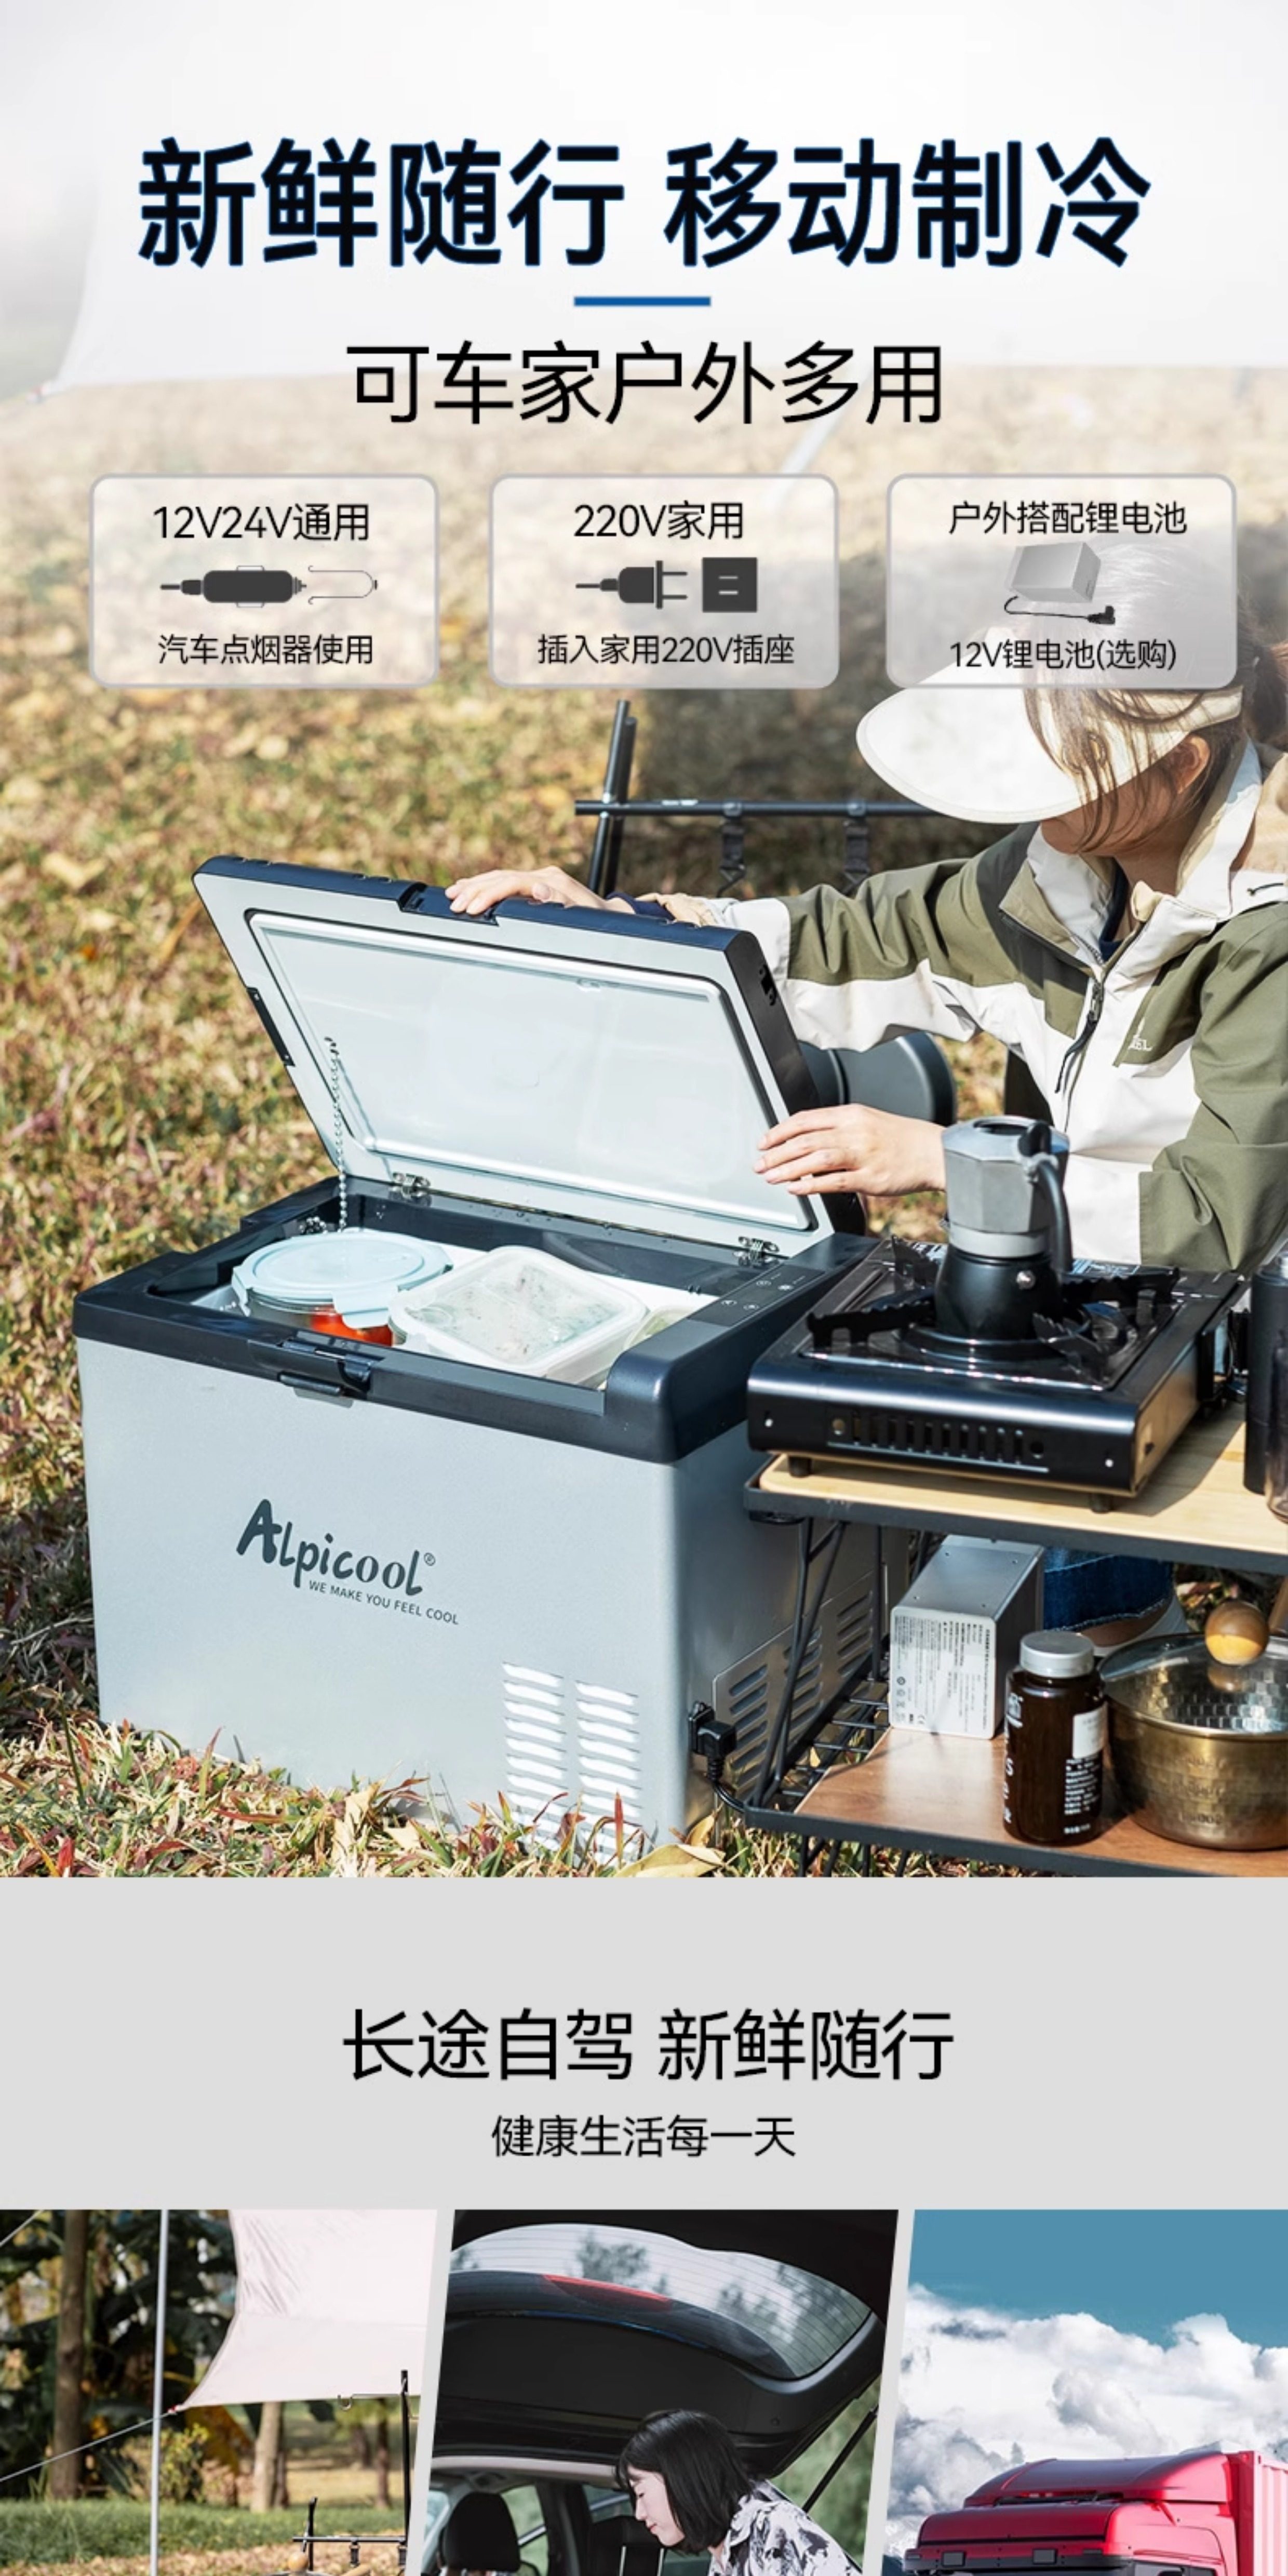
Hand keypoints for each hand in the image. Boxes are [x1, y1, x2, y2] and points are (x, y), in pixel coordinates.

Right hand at [446, 865, 621, 915]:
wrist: (610, 915)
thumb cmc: (597, 919)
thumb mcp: (583, 913)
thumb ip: (560, 900)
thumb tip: (537, 888)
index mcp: (551, 881)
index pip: (512, 882)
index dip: (490, 894)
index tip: (473, 907)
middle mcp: (544, 875)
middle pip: (501, 876)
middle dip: (475, 889)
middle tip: (454, 903)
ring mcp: (540, 878)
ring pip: (501, 876)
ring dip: (476, 885)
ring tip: (453, 894)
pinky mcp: (537, 884)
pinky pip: (506, 881)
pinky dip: (486, 884)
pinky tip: (471, 888)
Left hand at [756, 1105, 946, 1197]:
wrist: (935, 1151)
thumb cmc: (903, 1139)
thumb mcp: (868, 1121)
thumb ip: (839, 1129)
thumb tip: (807, 1140)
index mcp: (851, 1114)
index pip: (805, 1119)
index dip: (779, 1131)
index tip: (764, 1142)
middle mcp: (854, 1131)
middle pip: (804, 1140)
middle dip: (776, 1153)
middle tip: (760, 1163)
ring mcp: (861, 1154)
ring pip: (815, 1159)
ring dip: (788, 1169)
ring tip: (771, 1177)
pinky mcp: (869, 1178)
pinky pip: (833, 1182)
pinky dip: (811, 1186)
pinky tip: (796, 1189)